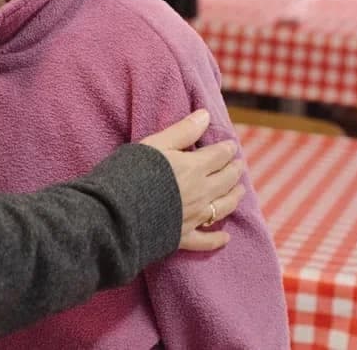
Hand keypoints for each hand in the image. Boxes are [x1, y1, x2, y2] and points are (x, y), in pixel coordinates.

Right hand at [141, 110, 244, 251]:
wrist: (117, 212)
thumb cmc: (131, 172)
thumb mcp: (155, 144)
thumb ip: (182, 131)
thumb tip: (205, 115)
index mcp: (194, 168)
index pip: (219, 156)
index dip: (227, 149)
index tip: (231, 146)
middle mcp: (201, 193)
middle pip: (226, 181)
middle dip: (235, 171)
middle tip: (239, 165)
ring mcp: (194, 217)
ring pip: (223, 208)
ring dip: (234, 198)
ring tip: (240, 191)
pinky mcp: (182, 237)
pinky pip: (205, 240)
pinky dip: (217, 239)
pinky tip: (225, 238)